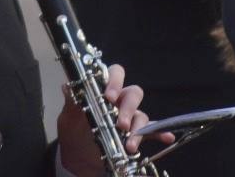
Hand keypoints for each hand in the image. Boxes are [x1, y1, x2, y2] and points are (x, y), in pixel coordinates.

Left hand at [56, 63, 173, 176]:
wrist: (77, 160)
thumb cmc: (74, 134)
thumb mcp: (68, 118)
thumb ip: (72, 102)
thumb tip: (67, 86)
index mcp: (104, 92)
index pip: (115, 74)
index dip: (115, 81)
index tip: (109, 96)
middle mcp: (120, 102)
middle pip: (133, 94)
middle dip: (129, 108)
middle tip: (121, 124)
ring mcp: (129, 119)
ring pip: (141, 115)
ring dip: (138, 129)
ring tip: (129, 145)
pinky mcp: (135, 136)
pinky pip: (152, 132)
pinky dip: (160, 133)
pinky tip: (166, 137)